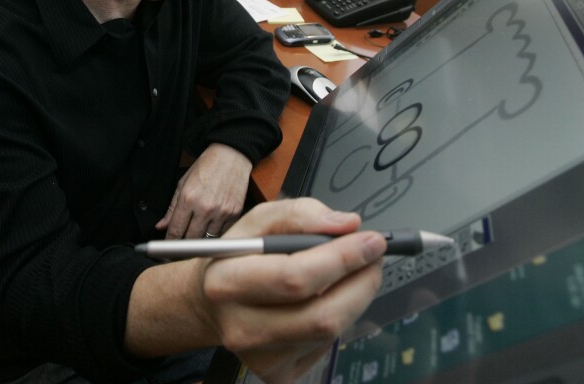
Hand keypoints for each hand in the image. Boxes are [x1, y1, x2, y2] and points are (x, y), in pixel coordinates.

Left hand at [155, 143, 250, 238]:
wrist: (231, 156)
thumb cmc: (206, 166)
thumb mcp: (182, 183)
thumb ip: (171, 208)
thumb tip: (161, 226)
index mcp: (188, 199)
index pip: (175, 230)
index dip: (170, 243)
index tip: (168, 249)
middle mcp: (205, 208)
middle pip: (191, 240)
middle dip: (184, 245)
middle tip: (181, 246)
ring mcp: (222, 212)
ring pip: (208, 239)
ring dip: (201, 240)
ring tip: (197, 235)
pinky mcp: (235, 213)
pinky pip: (224, 232)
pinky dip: (216, 233)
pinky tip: (212, 227)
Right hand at [198, 199, 385, 382]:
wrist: (210, 302)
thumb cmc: (236, 257)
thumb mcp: (258, 221)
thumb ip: (300, 214)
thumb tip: (347, 224)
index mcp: (227, 282)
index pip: (296, 277)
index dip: (343, 258)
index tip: (372, 241)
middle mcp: (240, 327)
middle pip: (322, 316)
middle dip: (361, 282)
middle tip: (373, 258)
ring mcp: (259, 357)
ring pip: (329, 332)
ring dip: (355, 299)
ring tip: (353, 274)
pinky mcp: (276, 374)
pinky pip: (325, 347)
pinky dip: (338, 319)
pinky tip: (327, 300)